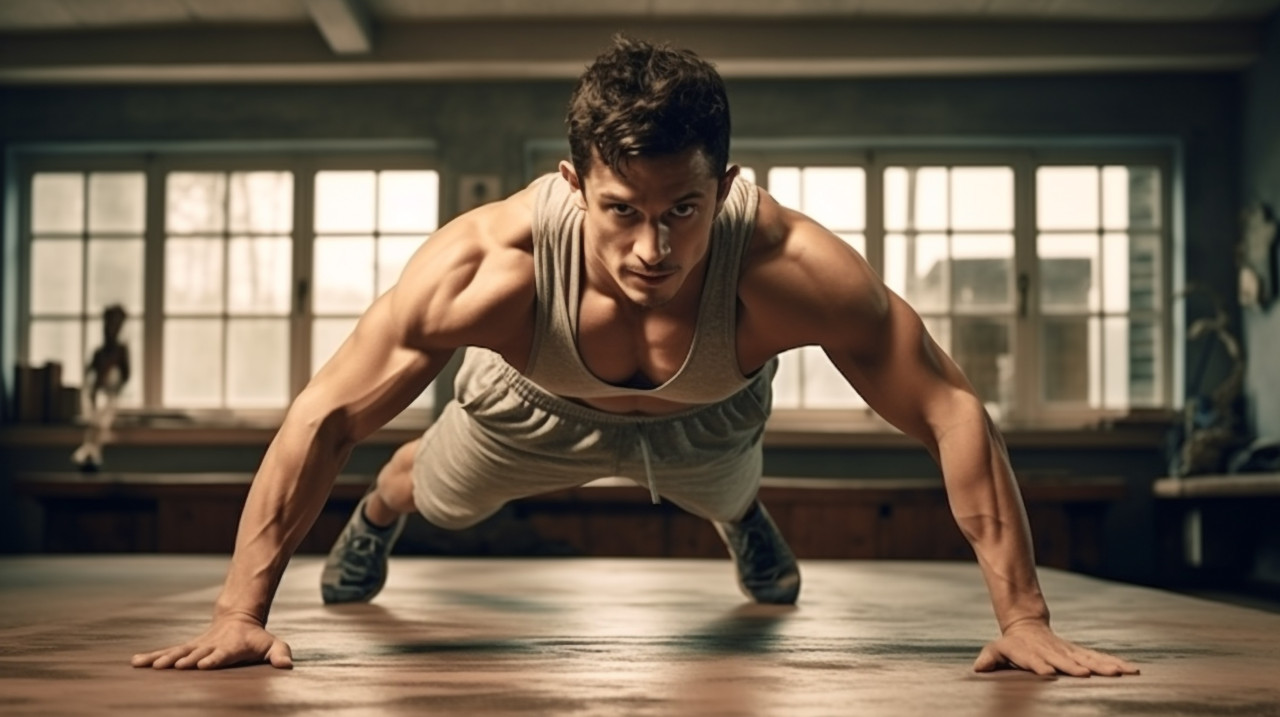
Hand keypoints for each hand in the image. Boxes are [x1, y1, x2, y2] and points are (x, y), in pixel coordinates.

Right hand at [131, 616, 292, 669]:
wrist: (238, 620)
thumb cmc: (255, 639)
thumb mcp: (271, 644)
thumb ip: (280, 653)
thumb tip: (288, 665)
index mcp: (229, 648)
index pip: (221, 655)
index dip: (213, 659)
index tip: (203, 664)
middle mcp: (210, 647)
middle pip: (196, 653)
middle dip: (185, 660)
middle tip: (172, 665)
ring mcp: (197, 647)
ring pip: (178, 652)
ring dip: (164, 658)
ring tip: (149, 665)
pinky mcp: (187, 648)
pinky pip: (167, 652)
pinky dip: (152, 656)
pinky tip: (135, 662)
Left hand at [974, 619, 1138, 676]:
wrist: (1027, 624)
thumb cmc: (1011, 645)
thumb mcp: (997, 649)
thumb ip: (989, 658)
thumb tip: (978, 668)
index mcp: (1031, 653)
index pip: (1034, 659)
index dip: (1039, 665)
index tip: (1047, 673)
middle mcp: (1053, 652)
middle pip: (1065, 660)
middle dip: (1077, 667)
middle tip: (1089, 675)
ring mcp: (1068, 652)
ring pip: (1088, 658)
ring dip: (1104, 666)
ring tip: (1122, 672)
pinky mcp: (1080, 654)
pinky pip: (1099, 658)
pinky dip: (1115, 663)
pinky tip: (1132, 669)